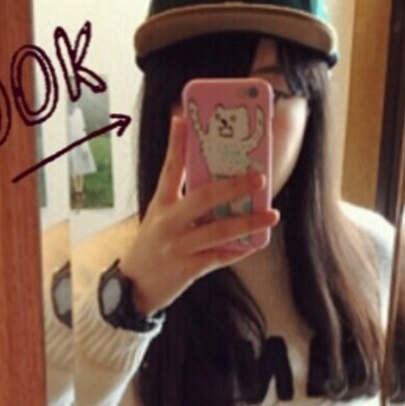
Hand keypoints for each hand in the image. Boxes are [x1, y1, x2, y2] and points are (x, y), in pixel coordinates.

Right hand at [121, 114, 279, 315]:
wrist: (132, 288)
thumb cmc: (154, 245)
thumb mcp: (159, 215)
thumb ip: (181, 194)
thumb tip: (211, 172)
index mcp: (160, 203)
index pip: (170, 167)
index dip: (177, 142)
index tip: (184, 117)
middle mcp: (167, 222)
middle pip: (203, 197)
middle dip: (234, 186)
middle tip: (259, 178)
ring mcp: (177, 247)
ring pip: (218, 231)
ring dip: (248, 222)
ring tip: (271, 214)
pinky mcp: (186, 269)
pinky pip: (219, 257)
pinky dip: (240, 250)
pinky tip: (256, 242)